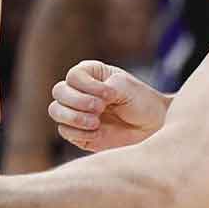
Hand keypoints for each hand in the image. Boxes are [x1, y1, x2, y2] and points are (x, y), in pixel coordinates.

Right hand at [49, 60, 167, 152]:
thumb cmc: (140, 100)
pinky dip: (79, 132)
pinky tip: (97, 132)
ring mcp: (76, 112)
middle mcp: (78, 91)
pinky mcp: (78, 133)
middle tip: (100, 108)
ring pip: (56, 111)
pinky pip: (65, 131)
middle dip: (78, 101)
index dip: (87, 86)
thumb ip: (104, 89)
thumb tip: (86, 105)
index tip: (110, 94)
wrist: (152, 125)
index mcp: (89, 74)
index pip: (73, 76)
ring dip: (74, 117)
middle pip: (59, 91)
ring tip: (96, 122)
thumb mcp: (125, 87)